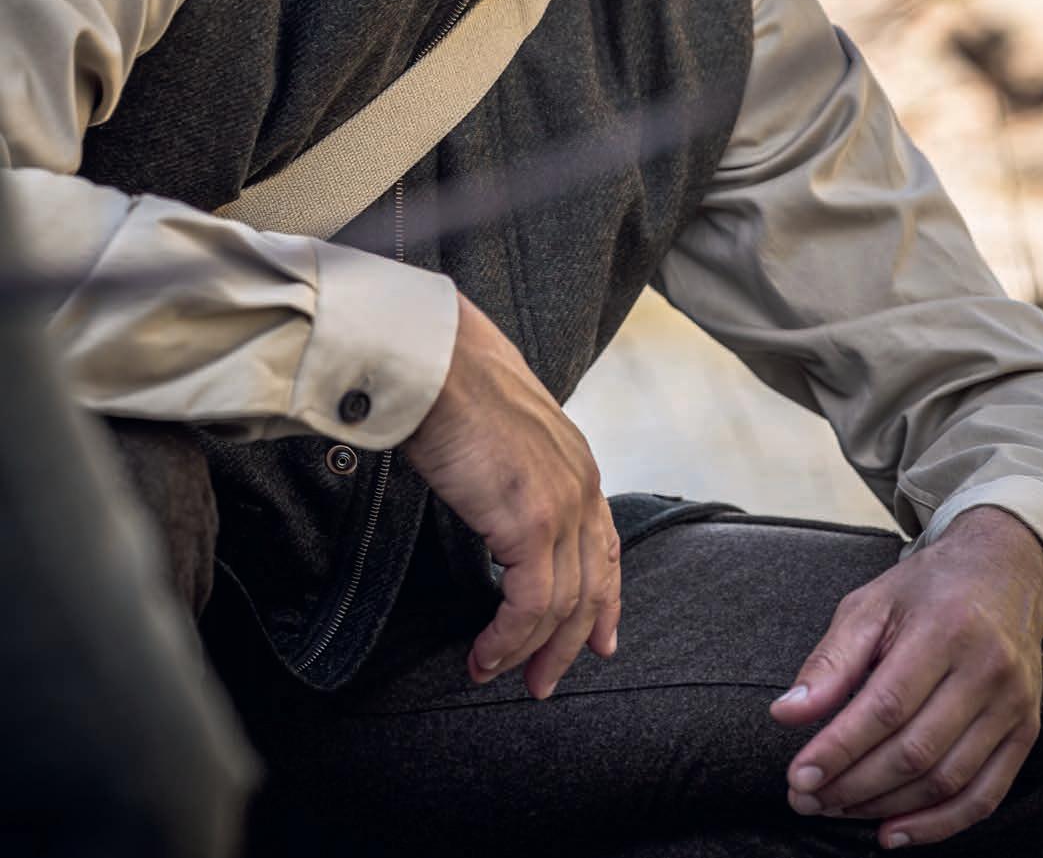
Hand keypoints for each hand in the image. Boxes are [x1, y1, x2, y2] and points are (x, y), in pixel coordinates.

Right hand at [404, 291, 620, 699]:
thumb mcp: (500, 426)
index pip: (605, 543)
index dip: (605, 598)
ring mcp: (562, 504)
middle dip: (570, 641)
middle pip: (592, 584)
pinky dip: (508, 639)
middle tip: (544, 681)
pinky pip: (529, 604)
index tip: (601, 640)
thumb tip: (488, 483)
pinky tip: (484, 656)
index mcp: (577, 461)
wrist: (436, 361)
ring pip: (563, 603)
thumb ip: (511, 460)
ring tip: (496, 673)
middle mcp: (581, 483)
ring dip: (529, 649)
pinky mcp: (532, 521)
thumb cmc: (452, 381)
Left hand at [771, 507, 1042, 849]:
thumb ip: (831, 660)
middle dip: (854, 784)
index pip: (886, 704)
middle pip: (916, 749)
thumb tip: (786, 714)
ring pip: (946, 779)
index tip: (798, 775)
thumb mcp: (872, 604)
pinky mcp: (1025, 733)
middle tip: (807, 798)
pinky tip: (893, 833)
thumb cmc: (927, 590)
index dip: (840, 747)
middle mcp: (987, 669)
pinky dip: (938, 825)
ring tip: (838, 808)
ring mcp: (1013, 706)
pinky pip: (983, 796)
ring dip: (886, 806)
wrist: (1006, 574)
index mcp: (945, 628)